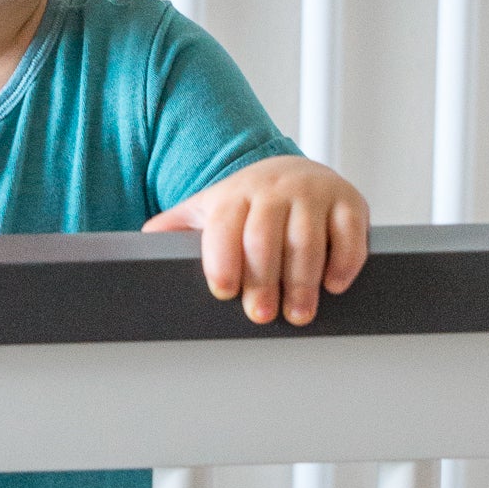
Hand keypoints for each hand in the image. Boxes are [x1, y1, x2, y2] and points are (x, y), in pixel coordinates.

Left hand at [143, 155, 367, 326]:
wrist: (293, 172)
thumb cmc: (248, 204)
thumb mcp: (208, 210)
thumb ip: (175, 228)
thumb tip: (139, 250)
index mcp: (236, 194)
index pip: (225, 226)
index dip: (223, 260)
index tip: (225, 292)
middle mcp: (275, 190)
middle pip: (266, 236)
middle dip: (263, 279)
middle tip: (261, 315)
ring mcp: (314, 194)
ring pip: (307, 238)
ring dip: (302, 280)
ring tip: (298, 314)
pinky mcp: (348, 202)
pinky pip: (348, 233)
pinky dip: (343, 261)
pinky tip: (333, 285)